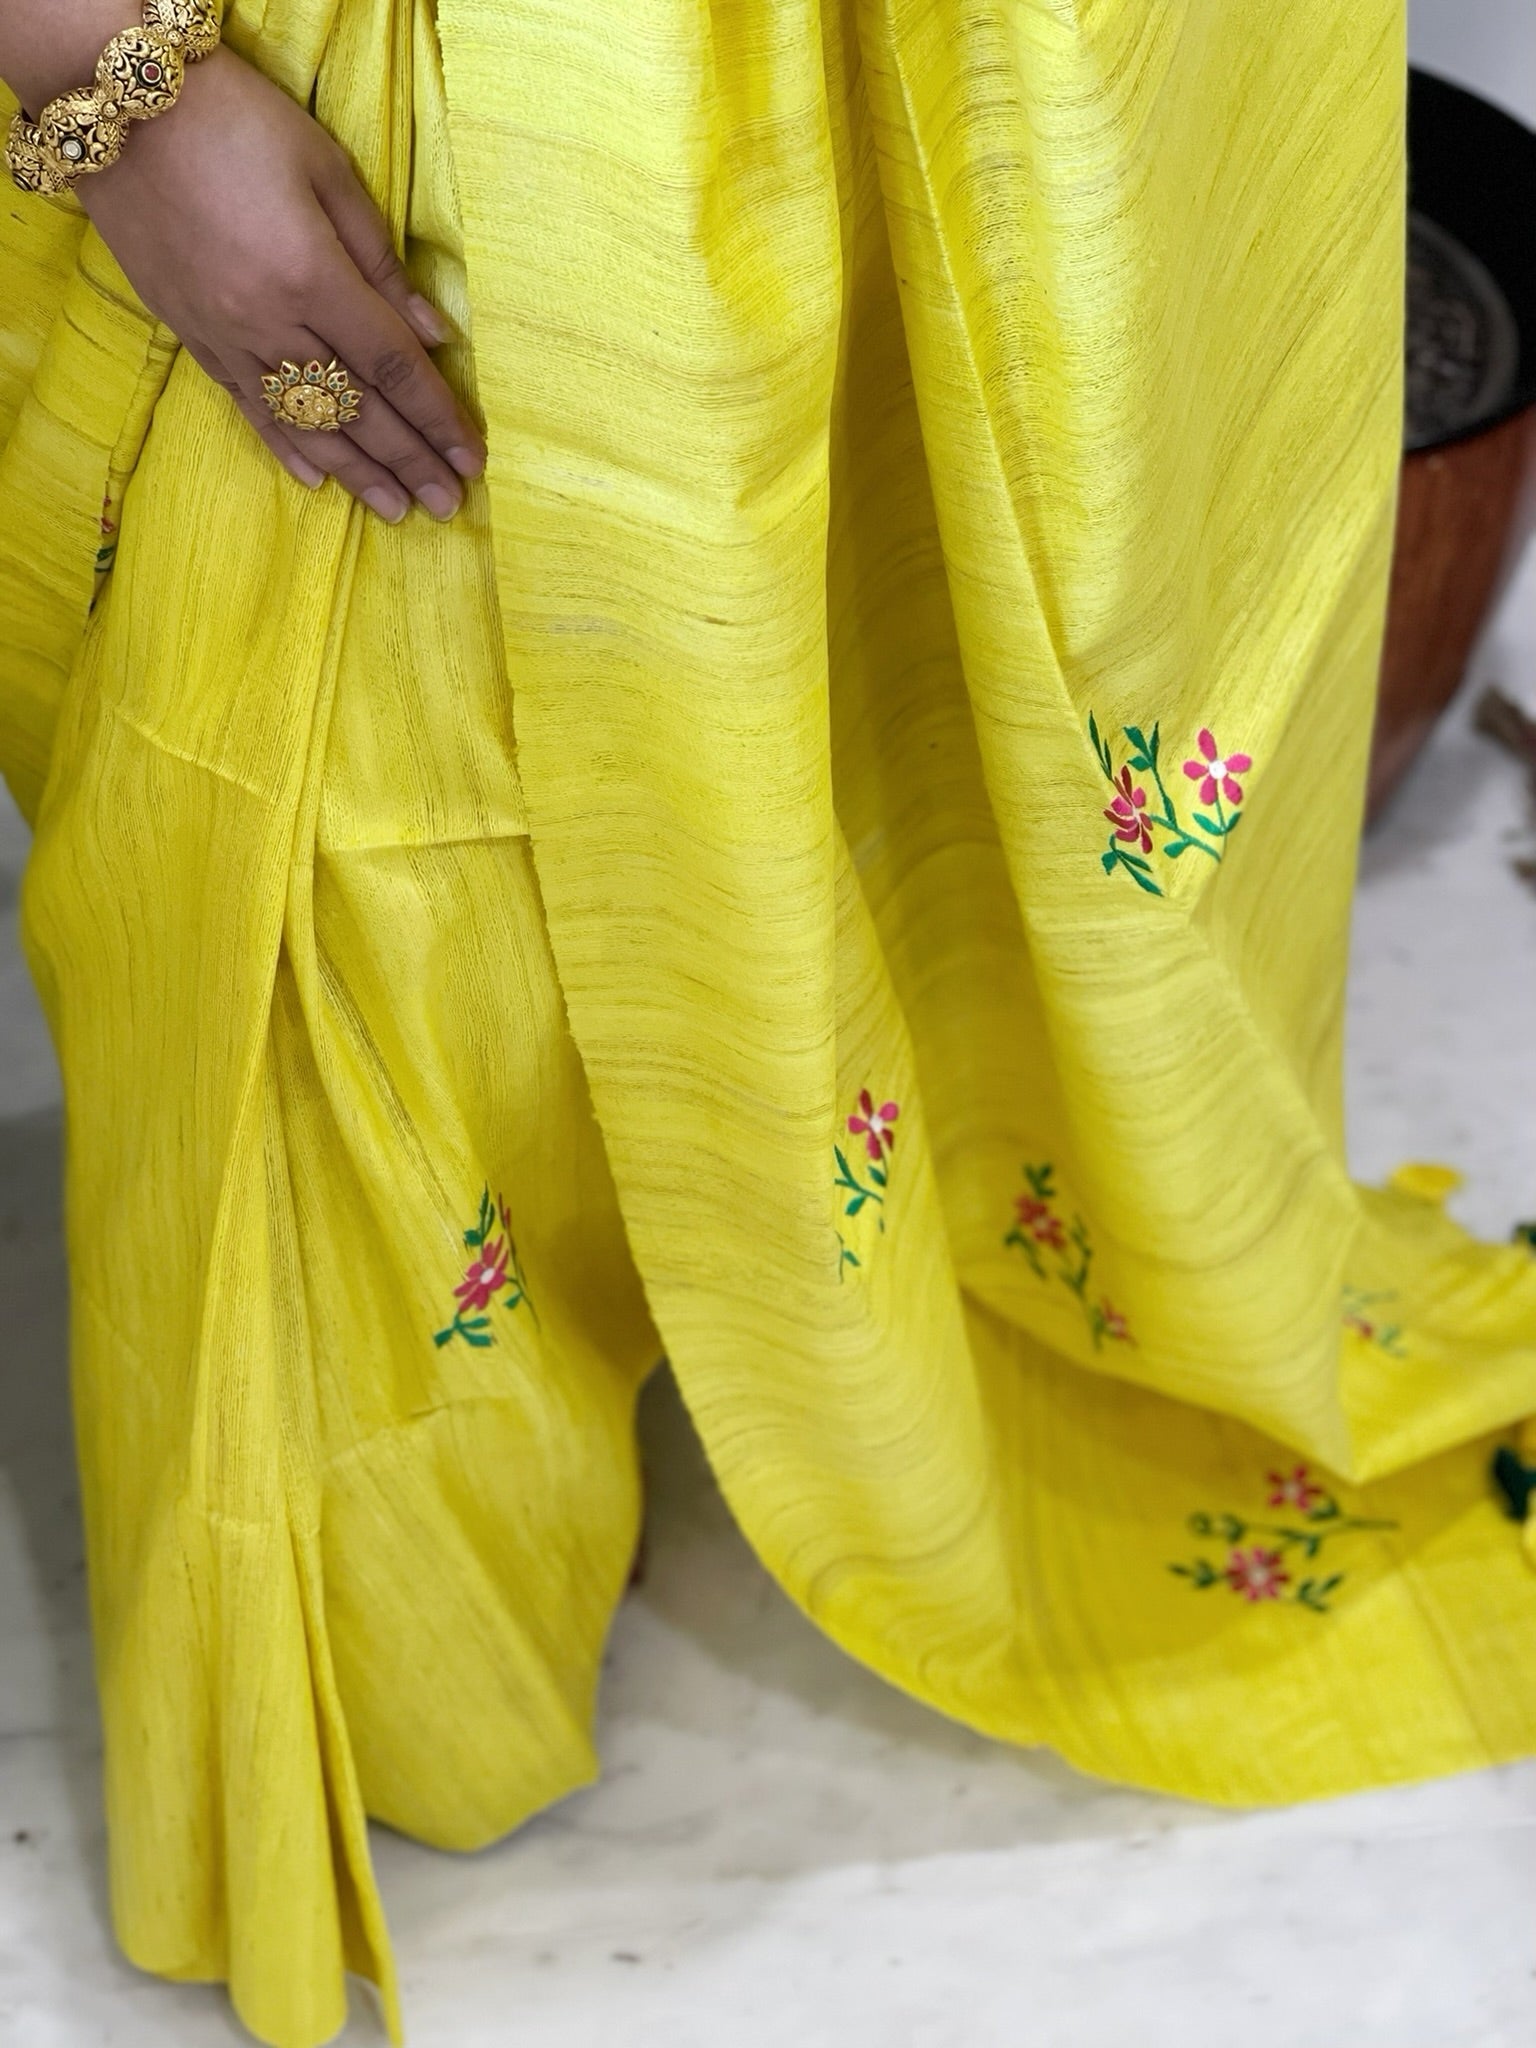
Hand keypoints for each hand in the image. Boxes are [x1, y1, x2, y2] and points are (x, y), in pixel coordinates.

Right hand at [79, 44, 485, 519]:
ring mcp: (225, 336)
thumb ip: (380, 260)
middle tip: (447, 504)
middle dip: (408, 459)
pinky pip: (247, 406)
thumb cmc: (235, 120)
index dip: (436, 417)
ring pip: (303, 421)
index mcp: (311, 276)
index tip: (471, 458)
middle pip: (355, 407)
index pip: (391, 365)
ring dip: (356, 471)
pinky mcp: (191, 336)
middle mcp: (268, 322)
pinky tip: (317, 478)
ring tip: (395, 509)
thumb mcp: (326, 170)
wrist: (116, 106)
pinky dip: (286, 446)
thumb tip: (432, 332)